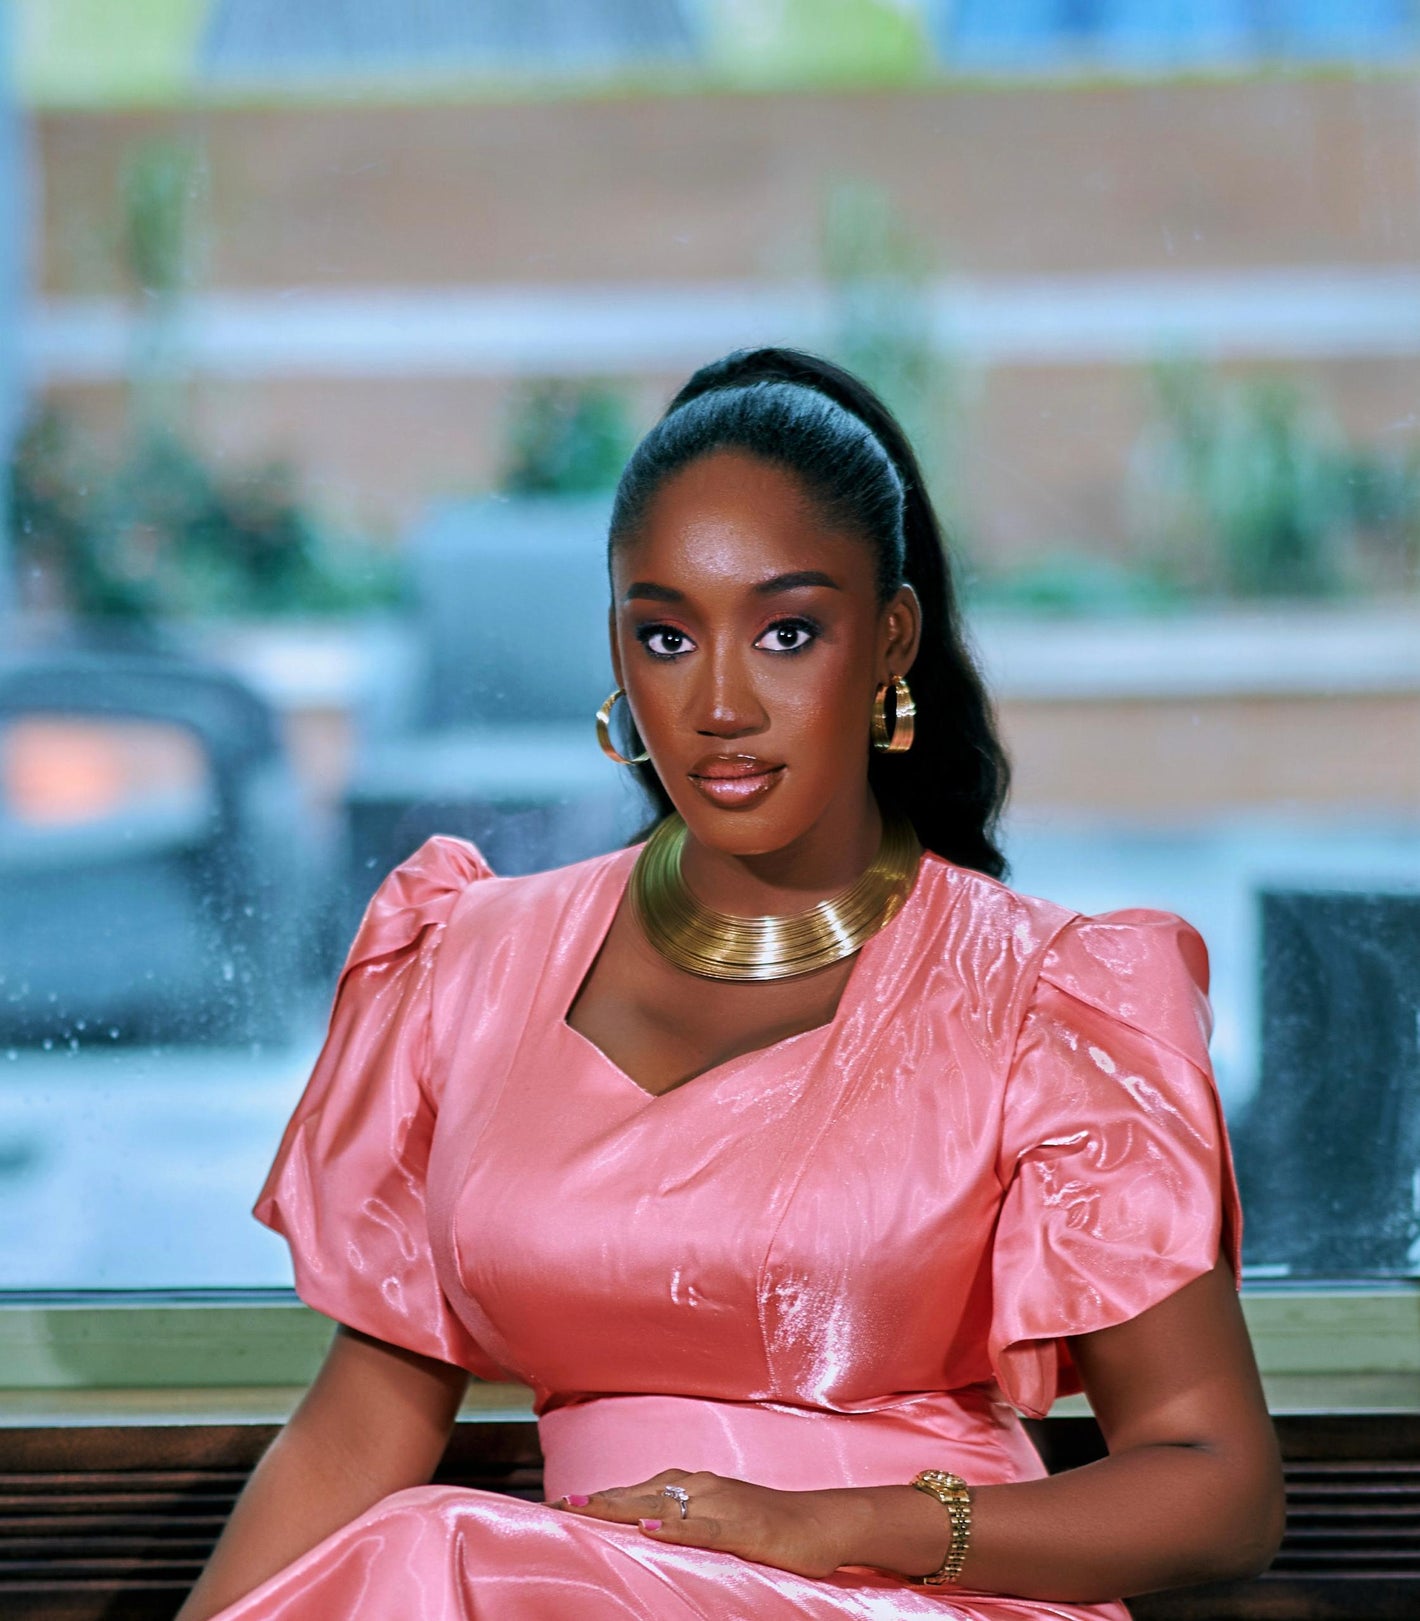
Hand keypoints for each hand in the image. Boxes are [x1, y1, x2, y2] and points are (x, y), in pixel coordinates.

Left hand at [550, 1467, 852, 1578]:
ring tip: (583, 1510)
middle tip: (552, 1507)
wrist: (823, 1522)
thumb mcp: (719, 1523)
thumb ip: (684, 1526)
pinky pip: (704, 1527)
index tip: (554, 1505)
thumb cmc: (771, 1526)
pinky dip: (676, 1526)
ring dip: (620, 1507)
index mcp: (693, 1487)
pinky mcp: (744, 1526)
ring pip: (662, 1503)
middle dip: (595, 1502)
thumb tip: (644, 1536)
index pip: (633, 1492)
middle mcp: (701, 1486)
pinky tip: (651, 1529)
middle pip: (637, 1494)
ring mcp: (722, 1503)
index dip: (595, 1499)